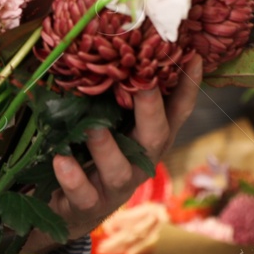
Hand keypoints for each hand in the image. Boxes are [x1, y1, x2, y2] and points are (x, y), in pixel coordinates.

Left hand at [23, 53, 203, 250]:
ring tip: (93, 126)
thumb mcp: (110, 122)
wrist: (67, 210)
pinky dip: (72, 177)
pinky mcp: (87, 205)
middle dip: (152, 111)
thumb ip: (116, 93)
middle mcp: (139, 161)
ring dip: (107, 147)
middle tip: (144, 85)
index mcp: (148, 138)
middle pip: (156, 138)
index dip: (187, 87)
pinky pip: (82, 194)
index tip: (193, 55)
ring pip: (120, 170)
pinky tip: (60, 160)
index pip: (176, 111)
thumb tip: (118, 43)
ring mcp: (114, 186)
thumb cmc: (92, 154)